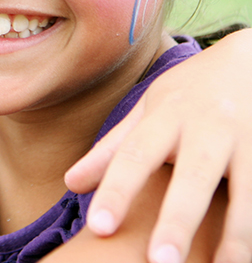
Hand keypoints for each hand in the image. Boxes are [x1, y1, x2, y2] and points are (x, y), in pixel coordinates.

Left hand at [65, 28, 251, 262]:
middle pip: (193, 176)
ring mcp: (248, 141)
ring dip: (234, 236)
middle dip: (177, 220)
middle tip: (159, 262)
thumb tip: (70, 183)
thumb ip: (113, 148)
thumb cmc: (188, 93)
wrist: (250, 60)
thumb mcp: (148, 110)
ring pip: (246, 191)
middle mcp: (208, 127)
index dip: (116, 189)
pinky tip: (248, 257)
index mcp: (167, 115)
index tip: (99, 227)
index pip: (135, 154)